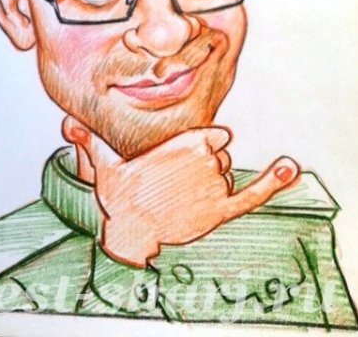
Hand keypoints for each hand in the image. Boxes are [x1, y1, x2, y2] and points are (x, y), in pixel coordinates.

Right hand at [63, 118, 299, 266]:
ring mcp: (214, 186)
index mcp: (185, 143)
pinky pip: (251, 194)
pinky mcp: (220, 211)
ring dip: (212, 183)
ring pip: (228, 175)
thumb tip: (67, 124)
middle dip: (204, 166)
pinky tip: (290, 167)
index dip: (203, 146)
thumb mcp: (103, 163)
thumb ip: (90, 139)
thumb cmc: (118, 195)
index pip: (216, 136)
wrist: (130, 233)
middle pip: (222, 156)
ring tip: (182, 195)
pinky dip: (273, 183)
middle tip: (175, 181)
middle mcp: (205, 162)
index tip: (184, 157)